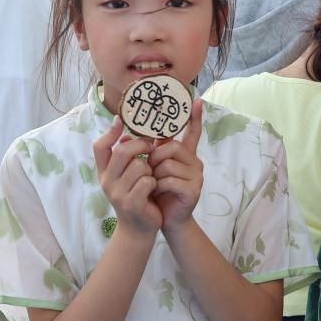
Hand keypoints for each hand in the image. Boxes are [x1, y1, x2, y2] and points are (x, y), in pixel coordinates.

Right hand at [92, 115, 161, 234]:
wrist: (138, 230)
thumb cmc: (137, 197)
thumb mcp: (128, 177)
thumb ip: (126, 158)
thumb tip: (126, 135)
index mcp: (104, 172)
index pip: (99, 146)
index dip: (110, 132)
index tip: (120, 120)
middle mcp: (106, 181)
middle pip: (123, 151)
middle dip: (141, 146)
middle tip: (152, 147)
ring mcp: (117, 193)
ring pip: (139, 166)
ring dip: (150, 169)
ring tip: (151, 177)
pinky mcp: (131, 203)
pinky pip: (147, 181)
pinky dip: (154, 182)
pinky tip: (153, 189)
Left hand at [149, 100, 203, 231]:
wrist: (164, 220)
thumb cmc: (156, 193)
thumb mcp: (147, 170)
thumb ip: (141, 152)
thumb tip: (123, 135)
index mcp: (184, 155)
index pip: (192, 132)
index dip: (195, 117)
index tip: (197, 100)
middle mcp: (194, 162)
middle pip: (171, 146)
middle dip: (153, 158)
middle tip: (149, 171)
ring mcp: (196, 176)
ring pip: (168, 164)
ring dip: (154, 174)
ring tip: (153, 185)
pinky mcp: (193, 190)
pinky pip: (170, 180)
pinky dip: (158, 186)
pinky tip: (157, 193)